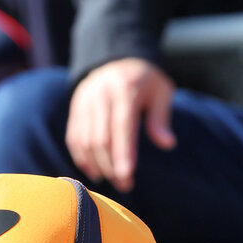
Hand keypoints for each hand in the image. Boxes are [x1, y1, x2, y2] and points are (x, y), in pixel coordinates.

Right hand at [66, 58, 176, 191]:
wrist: (115, 57)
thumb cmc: (144, 81)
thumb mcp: (161, 91)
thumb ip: (161, 117)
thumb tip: (167, 143)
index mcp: (125, 89)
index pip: (122, 126)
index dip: (123, 153)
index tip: (127, 176)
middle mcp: (100, 94)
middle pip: (101, 137)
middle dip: (112, 166)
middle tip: (125, 185)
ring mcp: (84, 101)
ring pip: (85, 140)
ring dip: (98, 166)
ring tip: (113, 181)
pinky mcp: (75, 109)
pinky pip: (74, 138)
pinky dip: (82, 158)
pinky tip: (95, 172)